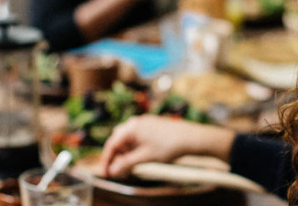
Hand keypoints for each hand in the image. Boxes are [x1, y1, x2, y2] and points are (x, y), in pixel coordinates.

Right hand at [99, 115, 235, 177]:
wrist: (191, 137)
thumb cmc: (168, 146)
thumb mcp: (145, 157)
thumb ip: (126, 164)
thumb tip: (113, 171)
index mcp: (131, 128)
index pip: (111, 144)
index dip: (106, 160)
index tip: (106, 173)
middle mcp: (136, 122)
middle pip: (118, 140)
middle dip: (116, 156)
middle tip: (118, 171)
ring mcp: (145, 123)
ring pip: (128, 138)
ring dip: (125, 152)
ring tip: (130, 166)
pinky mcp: (152, 125)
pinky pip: (137, 136)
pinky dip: (134, 148)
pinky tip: (139, 157)